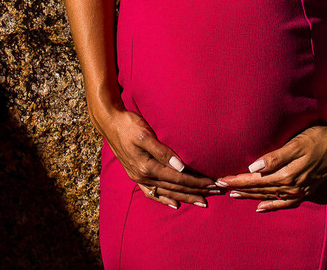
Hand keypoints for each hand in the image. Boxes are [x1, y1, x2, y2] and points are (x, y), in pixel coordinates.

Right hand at [98, 107, 220, 208]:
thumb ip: (162, 151)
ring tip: (202, 201)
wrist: (109, 123)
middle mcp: (143, 176)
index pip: (179, 178)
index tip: (213, 183)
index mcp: (147, 167)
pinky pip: (152, 193)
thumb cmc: (129, 124)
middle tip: (217, 192)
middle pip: (176, 188)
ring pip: (167, 192)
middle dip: (197, 191)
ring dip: (186, 197)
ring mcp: (139, 178)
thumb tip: (181, 167)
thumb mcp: (145, 134)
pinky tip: (174, 204)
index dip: (197, 182)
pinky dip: (164, 199)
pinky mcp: (136, 175)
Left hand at [213, 125, 326, 211]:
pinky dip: (272, 205)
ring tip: (234, 194)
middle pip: (259, 188)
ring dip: (251, 195)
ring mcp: (300, 189)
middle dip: (238, 187)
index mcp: (287, 173)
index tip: (220, 179)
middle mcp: (292, 185)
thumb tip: (254, 169)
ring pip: (269, 195)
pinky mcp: (306, 190)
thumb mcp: (297, 143)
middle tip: (219, 186)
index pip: (255, 179)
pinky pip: (286, 202)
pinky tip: (260, 208)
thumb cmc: (319, 138)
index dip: (237, 179)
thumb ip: (276, 157)